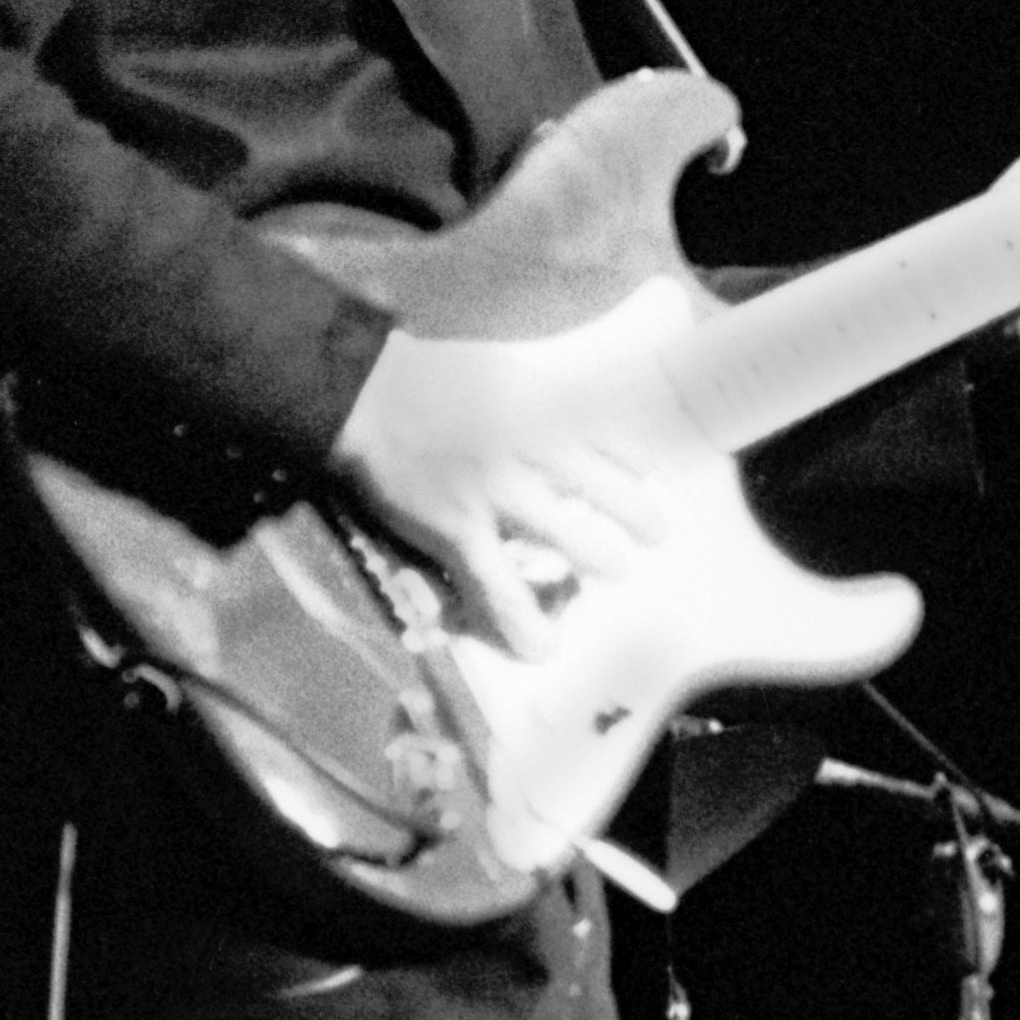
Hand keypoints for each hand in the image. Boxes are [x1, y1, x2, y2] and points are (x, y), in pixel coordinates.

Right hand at [330, 327, 668, 656]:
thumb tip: (589, 407)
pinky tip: (541, 648)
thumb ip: (549, 396)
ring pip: (571, 541)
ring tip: (616, 569)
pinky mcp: (457, 530)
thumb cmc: (435, 379)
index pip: (618, 440)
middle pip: (611, 493)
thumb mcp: (507, 370)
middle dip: (641, 518)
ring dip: (602, 560)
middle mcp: (533, 451)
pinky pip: (499, 590)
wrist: (364, 395)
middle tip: (654, 534)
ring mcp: (497, 494)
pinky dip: (523, 624)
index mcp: (547, 409)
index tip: (650, 476)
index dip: (640, 464)